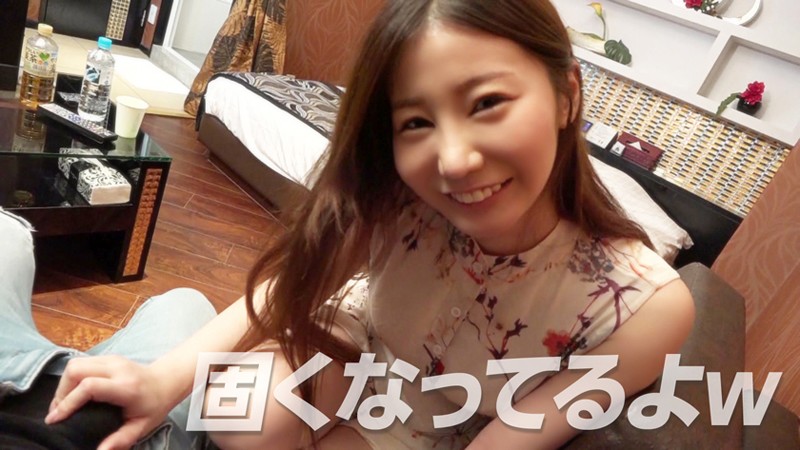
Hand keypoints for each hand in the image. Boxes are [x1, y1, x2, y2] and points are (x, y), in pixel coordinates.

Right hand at [45, 355, 172, 449]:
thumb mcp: (141, 427)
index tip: (55, 419)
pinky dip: (71, 378)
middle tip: (58, 413)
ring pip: (75, 364)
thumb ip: (120, 440)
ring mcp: (112, 359)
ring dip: (63, 384)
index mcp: (126, 386)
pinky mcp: (108, 357)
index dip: (68, 402)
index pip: (89, 386)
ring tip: (63, 404)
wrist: (167, 381)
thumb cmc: (154, 405)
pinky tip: (72, 393)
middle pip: (76, 370)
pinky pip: (81, 363)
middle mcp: (117, 368)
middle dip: (61, 392)